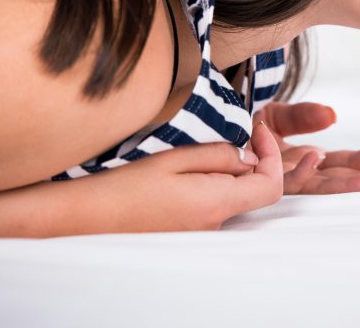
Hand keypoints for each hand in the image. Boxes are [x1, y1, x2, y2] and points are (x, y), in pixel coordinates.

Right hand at [85, 121, 283, 232]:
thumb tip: (251, 157)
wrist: (86, 216)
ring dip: (230, 168)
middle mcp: (214, 223)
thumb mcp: (176, 157)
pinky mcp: (189, 231)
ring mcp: (202, 231)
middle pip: (255, 190)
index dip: (274, 155)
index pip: (271, 186)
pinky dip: (213, 182)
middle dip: (253, 157)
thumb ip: (220, 156)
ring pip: (234, 194)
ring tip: (203, 146)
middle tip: (236, 130)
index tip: (257, 129)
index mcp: (216, 203)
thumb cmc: (125, 184)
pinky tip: (188, 168)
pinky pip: (214, 203)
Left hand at [253, 102, 359, 193]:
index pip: (349, 160)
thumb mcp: (280, 115)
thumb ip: (305, 115)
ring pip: (322, 183)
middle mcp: (300, 172)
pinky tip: (318, 158)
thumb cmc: (245, 127)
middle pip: (345, 176)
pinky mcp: (260, 175)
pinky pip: (283, 175)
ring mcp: (282, 176)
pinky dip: (302, 168)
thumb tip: (333, 116)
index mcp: (311, 158)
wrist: (206, 131)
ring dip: (351, 182)